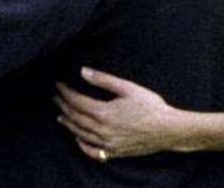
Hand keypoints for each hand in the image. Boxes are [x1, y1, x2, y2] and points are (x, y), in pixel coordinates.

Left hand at [54, 68, 179, 159]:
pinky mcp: (116, 152)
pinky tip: (78, 140)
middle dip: (64, 106)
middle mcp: (103, 131)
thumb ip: (103, 80)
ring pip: (81, 135)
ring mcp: (108, 144)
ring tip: (60, 116)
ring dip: (69, 124)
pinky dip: (83, 145)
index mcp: (104, 113)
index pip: (77, 102)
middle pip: (76, 118)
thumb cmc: (150, 106)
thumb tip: (83, 71)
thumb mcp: (127, 88)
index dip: (66, 93)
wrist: (168, 129)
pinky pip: (94, 152)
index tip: (58, 85)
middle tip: (55, 97)